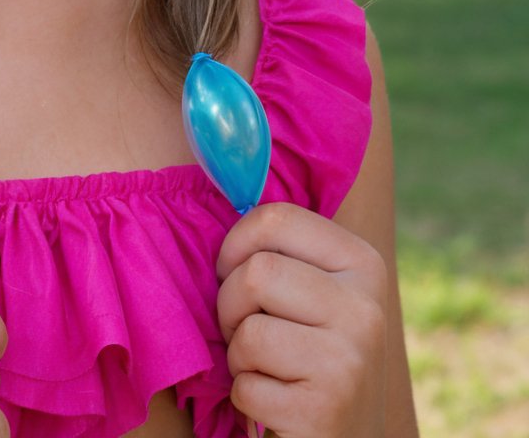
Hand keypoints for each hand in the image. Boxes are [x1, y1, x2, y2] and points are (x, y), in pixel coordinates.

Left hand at [216, 202, 387, 437]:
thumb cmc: (313, 354)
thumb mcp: (316, 292)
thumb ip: (284, 249)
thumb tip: (225, 179)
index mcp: (363, 264)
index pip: (276, 217)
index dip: (235, 244)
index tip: (235, 270)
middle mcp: (366, 309)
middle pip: (256, 273)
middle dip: (230, 306)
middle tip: (246, 329)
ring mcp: (350, 363)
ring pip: (247, 332)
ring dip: (238, 357)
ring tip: (267, 369)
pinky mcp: (324, 411)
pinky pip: (245, 387)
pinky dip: (246, 399)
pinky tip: (277, 406)